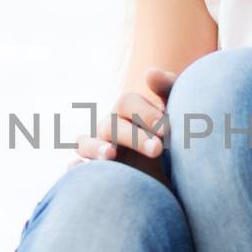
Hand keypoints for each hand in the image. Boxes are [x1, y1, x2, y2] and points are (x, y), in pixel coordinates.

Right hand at [68, 65, 173, 179]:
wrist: (177, 178)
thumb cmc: (175, 139)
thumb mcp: (177, 113)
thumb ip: (168, 89)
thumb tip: (149, 73)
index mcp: (127, 112)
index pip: (127, 103)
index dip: (144, 113)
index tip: (166, 129)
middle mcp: (109, 129)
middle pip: (110, 125)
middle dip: (134, 137)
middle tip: (158, 149)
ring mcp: (98, 151)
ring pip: (85, 143)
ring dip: (96, 148)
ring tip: (111, 155)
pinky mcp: (95, 176)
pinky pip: (76, 169)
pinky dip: (74, 167)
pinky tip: (80, 168)